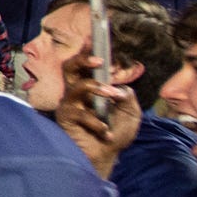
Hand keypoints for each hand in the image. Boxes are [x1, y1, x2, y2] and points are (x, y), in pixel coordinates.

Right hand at [50, 52, 142, 178]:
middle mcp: (77, 93)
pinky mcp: (66, 119)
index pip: (86, 66)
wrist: (106, 158)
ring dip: (96, 87)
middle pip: (70, 67)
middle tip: (99, 61)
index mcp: (91, 89)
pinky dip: (97, 122)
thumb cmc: (115, 134)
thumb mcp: (131, 113)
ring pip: (76, 86)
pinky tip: (106, 132)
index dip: (87, 52)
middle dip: (82, 60)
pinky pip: (79, 113)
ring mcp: (69, 105)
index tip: (94, 38)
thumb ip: (128, 97)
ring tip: (113, 95)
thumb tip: (121, 87)